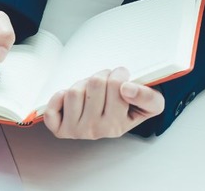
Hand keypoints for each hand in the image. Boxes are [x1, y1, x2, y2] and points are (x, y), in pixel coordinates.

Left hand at [44, 67, 164, 138]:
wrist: (114, 120)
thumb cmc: (131, 108)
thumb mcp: (152, 103)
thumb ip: (148, 96)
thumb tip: (127, 89)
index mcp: (118, 125)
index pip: (117, 85)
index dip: (119, 74)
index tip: (122, 77)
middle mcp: (97, 131)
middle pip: (95, 84)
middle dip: (101, 76)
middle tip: (106, 82)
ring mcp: (76, 131)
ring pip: (74, 91)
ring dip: (82, 84)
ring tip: (91, 90)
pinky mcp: (59, 129)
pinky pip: (51, 110)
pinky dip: (58, 98)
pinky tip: (70, 97)